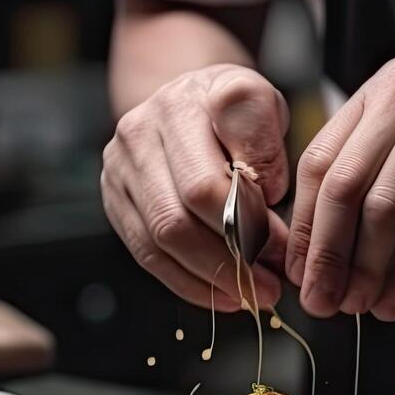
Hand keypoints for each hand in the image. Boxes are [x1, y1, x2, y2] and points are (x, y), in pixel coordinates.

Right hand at [101, 63, 291, 311]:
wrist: (186, 99)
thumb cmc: (232, 112)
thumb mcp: (264, 108)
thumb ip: (267, 147)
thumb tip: (263, 201)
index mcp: (185, 102)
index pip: (209, 178)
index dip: (248, 221)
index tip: (282, 247)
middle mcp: (142, 129)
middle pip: (181, 212)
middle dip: (231, 257)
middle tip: (269, 284)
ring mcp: (120, 164)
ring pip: (162, 238)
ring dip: (211, 276)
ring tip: (251, 294)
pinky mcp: (112, 196)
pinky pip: (146, 253)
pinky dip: (187, 281)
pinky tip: (220, 294)